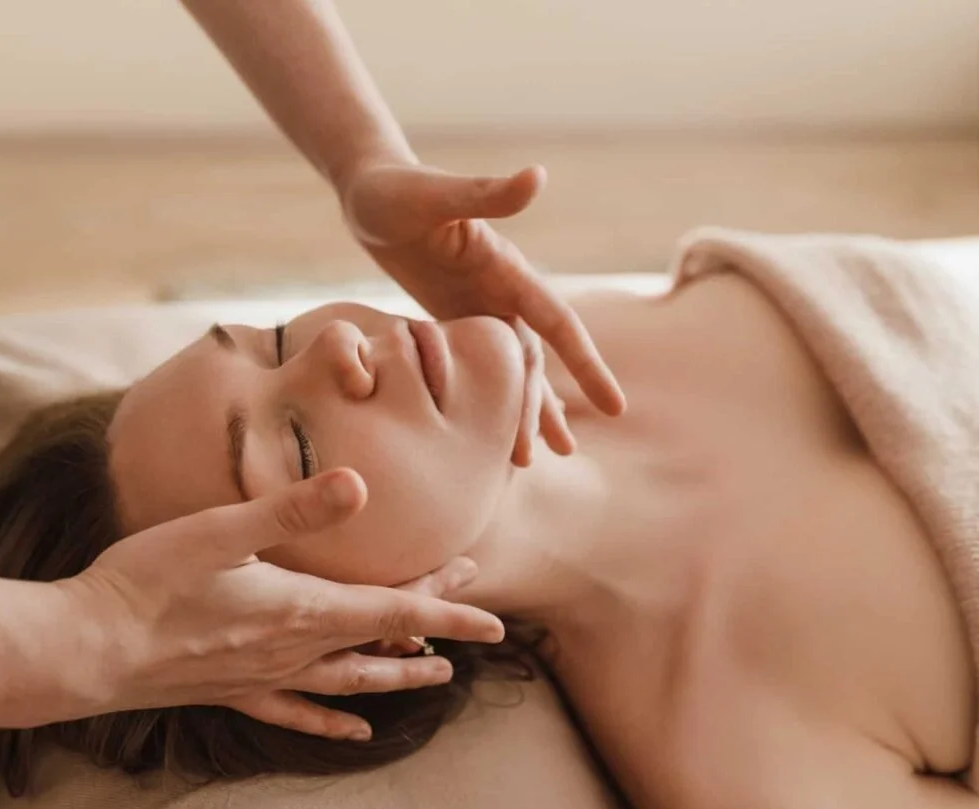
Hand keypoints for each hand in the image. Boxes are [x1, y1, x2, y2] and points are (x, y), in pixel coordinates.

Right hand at [61, 467, 503, 740]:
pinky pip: (297, 712)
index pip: (394, 610)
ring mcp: (264, 677)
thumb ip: (293, 511)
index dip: (450, 611)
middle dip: (434, 625)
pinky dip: (332, 719)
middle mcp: (292, 650)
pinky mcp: (233, 691)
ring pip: (352, 680)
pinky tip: (355, 729)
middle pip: (381, 638)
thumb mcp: (220, 531)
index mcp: (299, 608)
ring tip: (439, 677)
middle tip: (478, 614)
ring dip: (399, 674)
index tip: (496, 620)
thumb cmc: (146, 582)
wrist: (83, 649)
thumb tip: (360, 486)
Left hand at [339, 158, 625, 464]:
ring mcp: (475, 306)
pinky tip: (485, 428)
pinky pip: (474, 367)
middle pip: (532, 360)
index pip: (558, 323)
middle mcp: (499, 291)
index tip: (615, 406)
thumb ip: (484, 193)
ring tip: (532, 459)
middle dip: (545, 407)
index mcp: (505, 269)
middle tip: (561, 454)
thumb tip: (539, 176)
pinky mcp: (449, 316)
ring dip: (522, 409)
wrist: (367, 189)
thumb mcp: (435, 195)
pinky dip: (485, 397)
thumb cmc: (396, 190)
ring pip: (507, 370)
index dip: (586, 365)